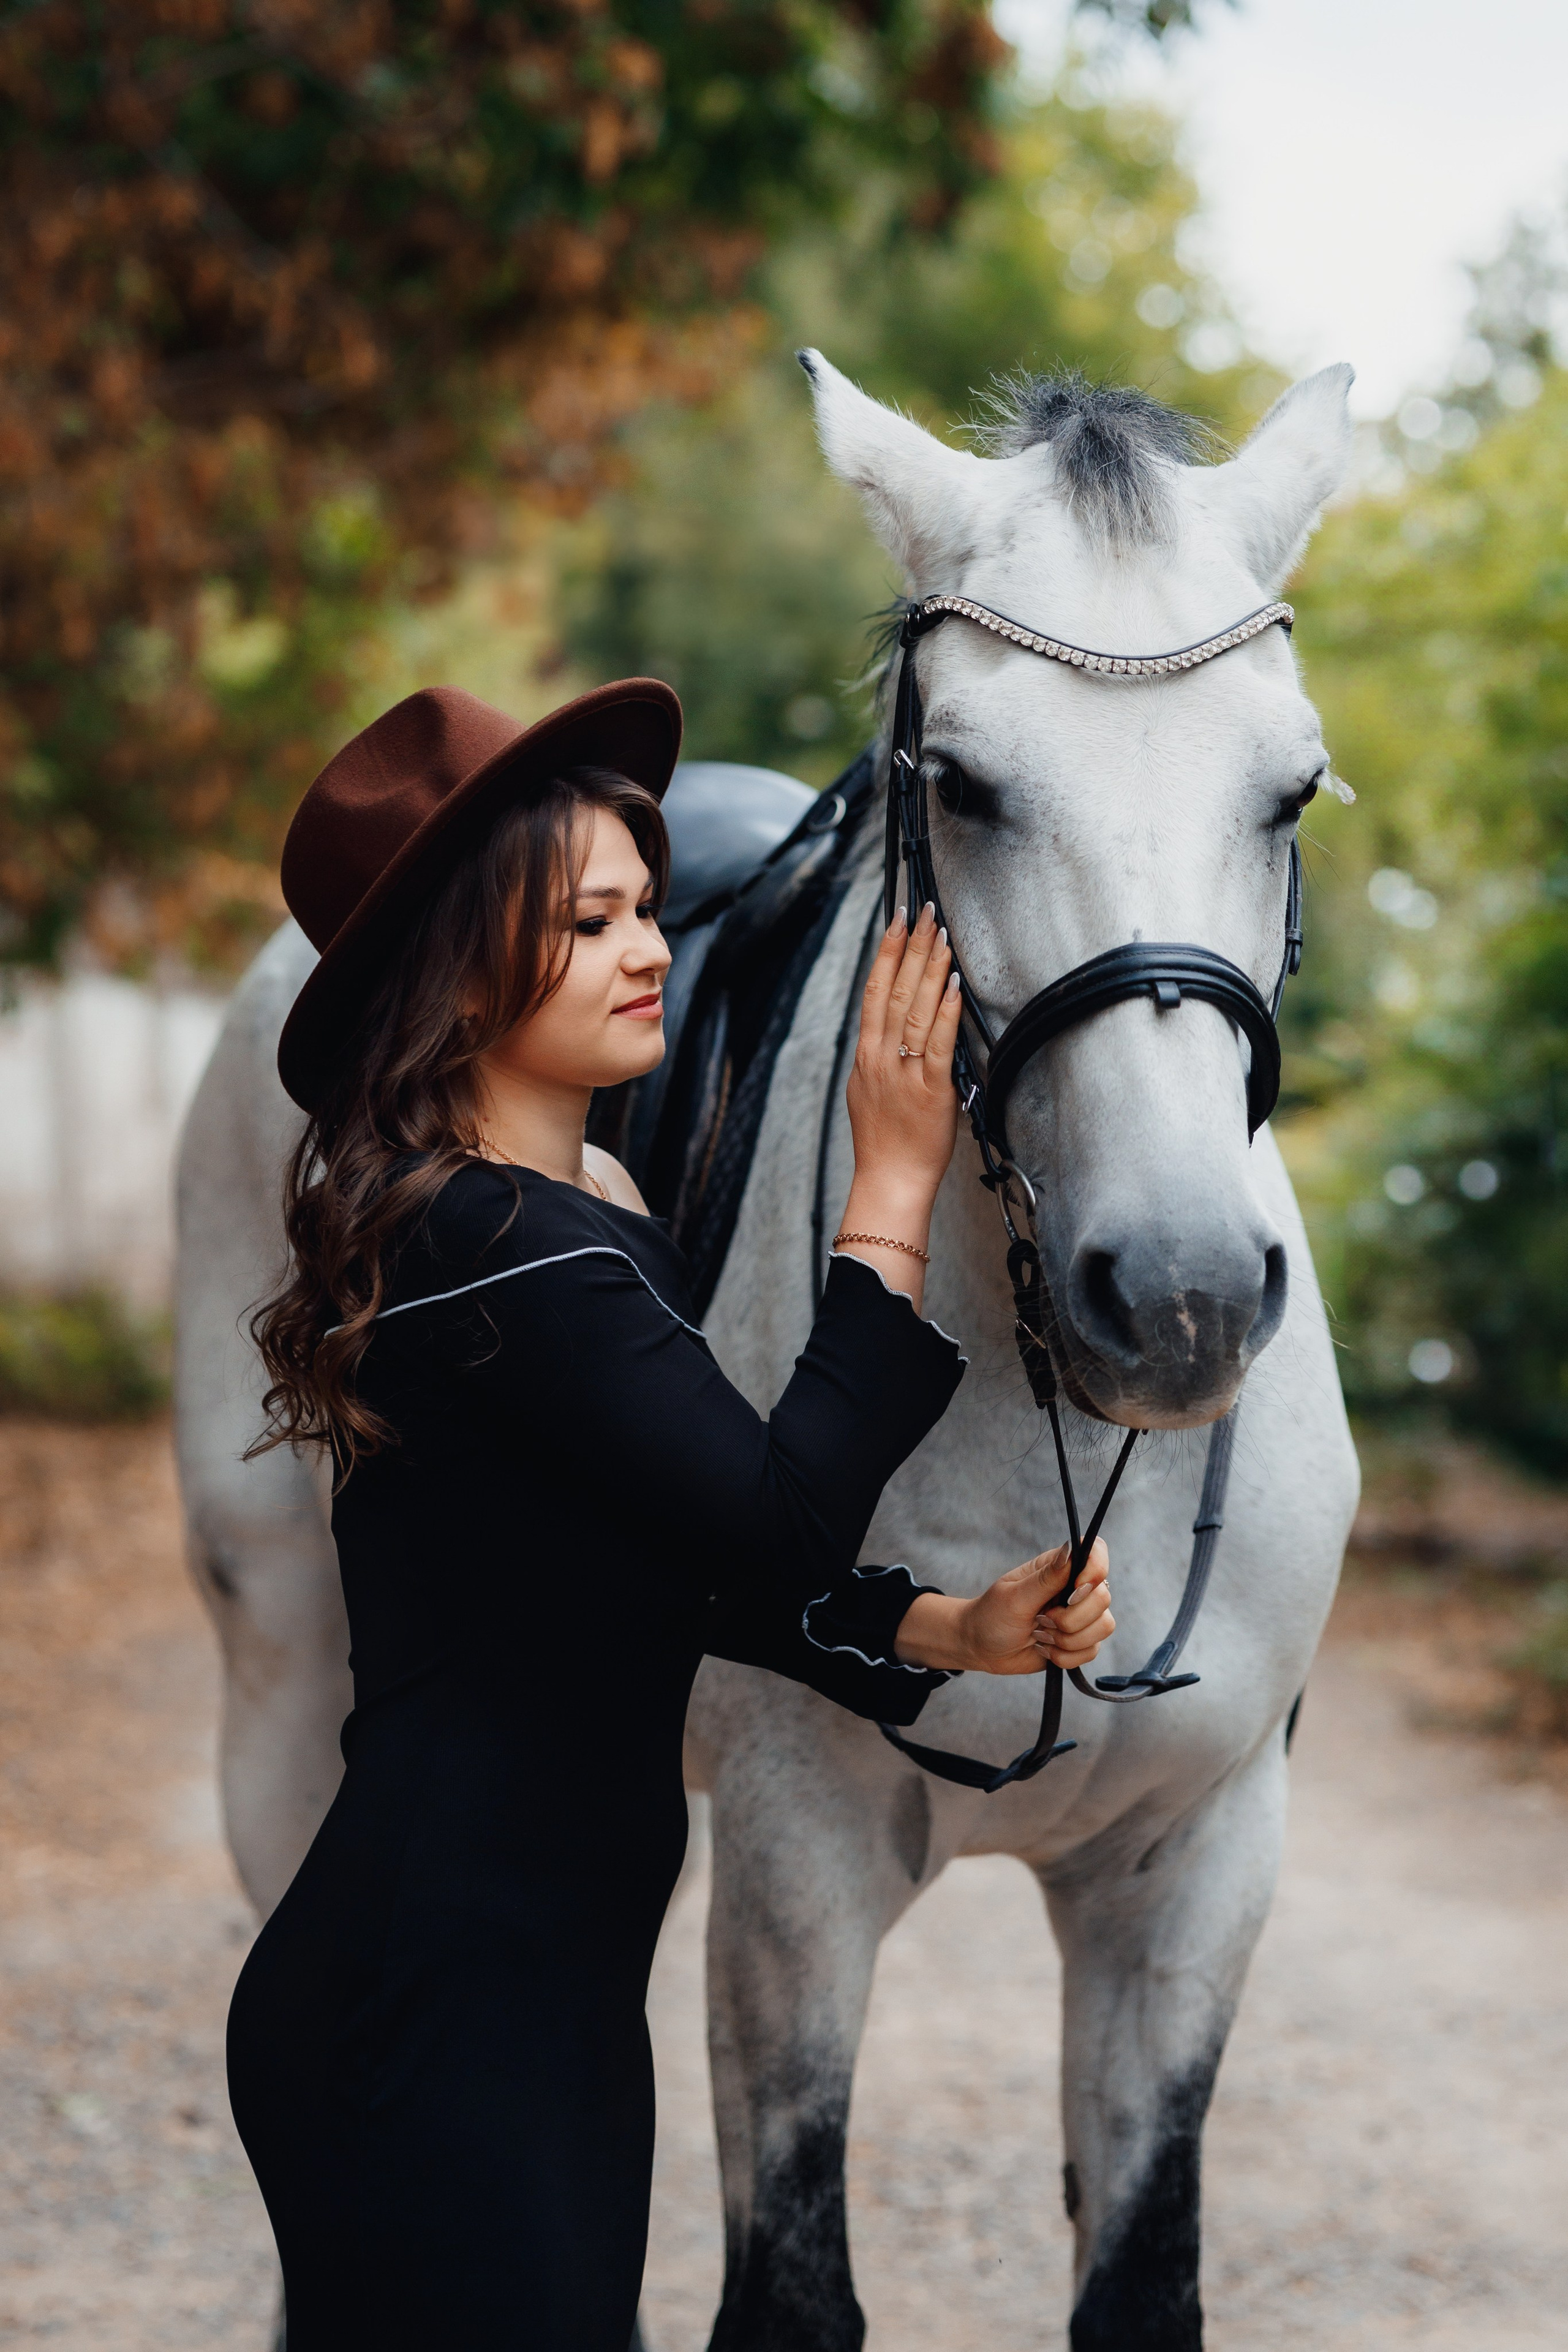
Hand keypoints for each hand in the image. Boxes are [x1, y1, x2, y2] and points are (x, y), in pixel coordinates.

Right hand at [834, 906, 962, 1309]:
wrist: (889, 1182)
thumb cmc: (884, 1143)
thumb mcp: (868, 1092)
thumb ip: (879, 1059)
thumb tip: (890, 1034)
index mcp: (865, 1056)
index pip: (874, 991)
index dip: (886, 952)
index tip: (897, 921)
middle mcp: (880, 1057)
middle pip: (894, 989)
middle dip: (911, 946)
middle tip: (923, 910)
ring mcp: (904, 1072)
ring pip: (915, 1008)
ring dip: (930, 968)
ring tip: (942, 934)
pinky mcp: (931, 1089)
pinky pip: (938, 1042)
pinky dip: (946, 1011)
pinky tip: (953, 985)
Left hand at [894, 1541, 1114, 1675]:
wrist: (981, 1647)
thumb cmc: (992, 1615)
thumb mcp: (1014, 1595)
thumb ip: (1046, 1578)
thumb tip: (1072, 1550)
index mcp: (1059, 1566)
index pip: (1097, 1552)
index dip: (1096, 1569)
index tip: (1074, 1590)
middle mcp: (1074, 1588)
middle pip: (1103, 1597)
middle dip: (1070, 1618)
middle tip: (1041, 1619)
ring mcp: (1080, 1616)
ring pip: (1103, 1626)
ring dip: (1067, 1639)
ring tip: (1040, 1634)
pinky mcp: (1080, 1642)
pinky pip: (1091, 1651)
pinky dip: (1065, 1657)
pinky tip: (1045, 1649)